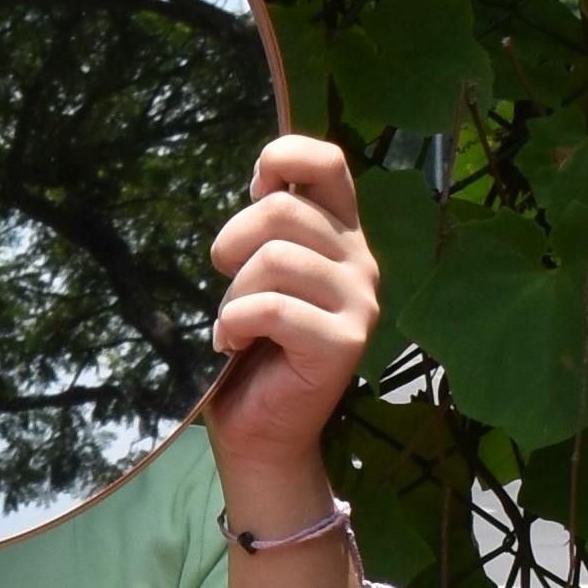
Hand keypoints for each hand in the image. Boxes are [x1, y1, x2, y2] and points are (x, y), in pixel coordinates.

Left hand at [205, 134, 381, 488]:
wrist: (260, 428)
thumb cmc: (251, 344)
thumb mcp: (256, 270)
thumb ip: (268, 226)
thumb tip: (263, 178)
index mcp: (342, 233)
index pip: (327, 161)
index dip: (281, 158)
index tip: (253, 192)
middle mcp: (361, 260)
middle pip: (282, 209)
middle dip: (232, 244)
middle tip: (226, 282)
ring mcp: (360, 301)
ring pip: (274, 259)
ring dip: (233, 294)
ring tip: (234, 323)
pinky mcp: (345, 341)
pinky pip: (271, 308)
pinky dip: (234, 323)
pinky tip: (232, 343)